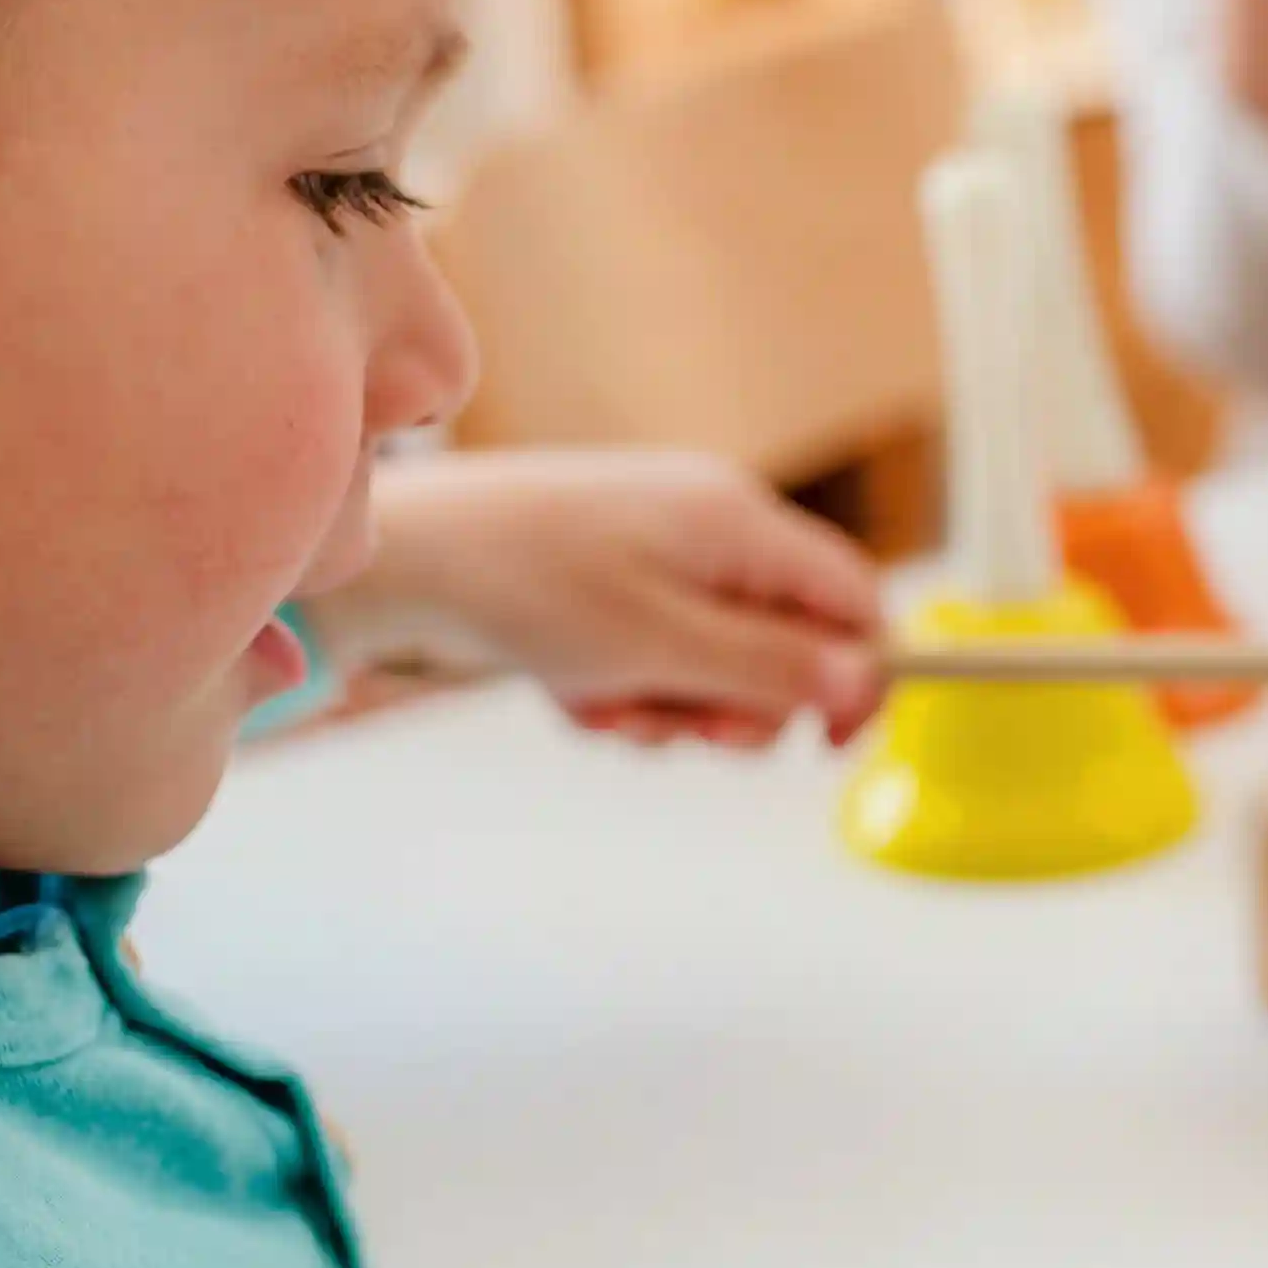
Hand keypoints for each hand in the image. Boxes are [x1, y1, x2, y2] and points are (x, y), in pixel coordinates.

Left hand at [326, 449, 882, 747]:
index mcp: (739, 521)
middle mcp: (710, 526)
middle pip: (788, 640)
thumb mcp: (661, 644)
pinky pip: (658, 657)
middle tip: (686, 730)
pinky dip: (626, 690)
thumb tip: (865, 678)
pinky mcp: (614, 584)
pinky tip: (572, 690)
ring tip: (606, 705)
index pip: (853, 595)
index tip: (826, 746)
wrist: (402, 558)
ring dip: (673, 705)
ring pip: (718, 661)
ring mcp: (660, 553)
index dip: (858, 675)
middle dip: (741, 704)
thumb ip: (770, 666)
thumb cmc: (525, 586)